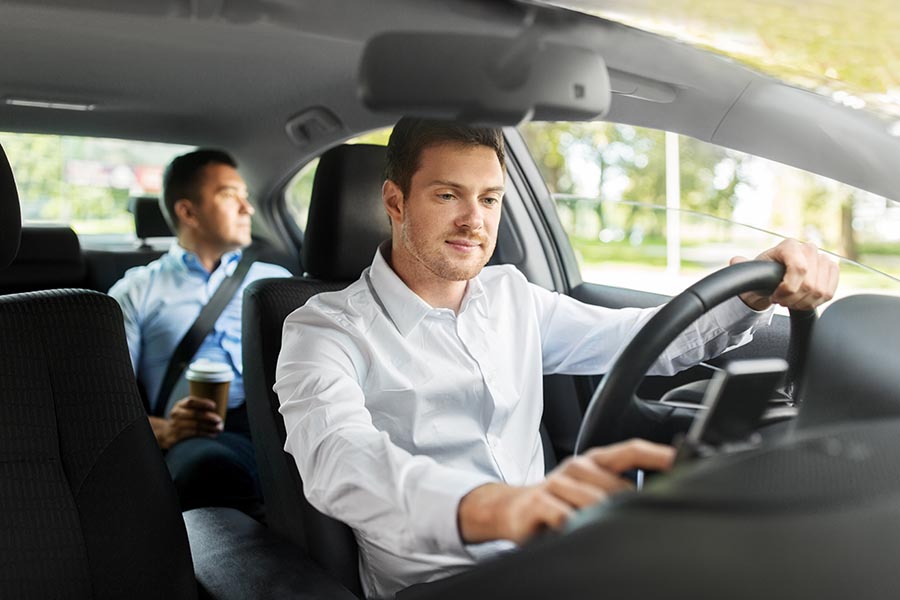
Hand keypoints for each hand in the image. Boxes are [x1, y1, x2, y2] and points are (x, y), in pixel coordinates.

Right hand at [148, 396, 222, 449]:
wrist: (167, 433)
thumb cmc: (183, 419)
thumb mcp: (186, 410)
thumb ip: (199, 407)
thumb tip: (222, 403)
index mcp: (180, 405)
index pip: (191, 401)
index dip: (203, 403)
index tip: (214, 405)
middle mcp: (176, 414)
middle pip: (194, 414)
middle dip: (209, 417)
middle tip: (219, 420)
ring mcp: (175, 426)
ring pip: (195, 426)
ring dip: (209, 427)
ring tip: (219, 428)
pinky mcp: (176, 436)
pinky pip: (193, 435)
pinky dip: (205, 434)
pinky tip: (213, 434)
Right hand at [458, 439, 674, 544]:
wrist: (514, 509)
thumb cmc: (559, 500)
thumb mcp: (591, 491)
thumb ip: (620, 489)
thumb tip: (660, 495)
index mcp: (595, 461)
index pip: (631, 451)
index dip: (659, 454)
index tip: (684, 460)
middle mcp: (578, 467)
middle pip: (618, 487)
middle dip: (625, 506)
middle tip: (619, 520)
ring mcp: (557, 482)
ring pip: (594, 503)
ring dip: (595, 519)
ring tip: (587, 526)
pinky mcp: (539, 501)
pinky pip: (567, 517)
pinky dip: (572, 527)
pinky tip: (568, 530)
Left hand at [731, 239, 838, 311]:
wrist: (777, 277)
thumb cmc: (764, 274)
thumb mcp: (752, 271)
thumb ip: (742, 267)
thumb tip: (735, 260)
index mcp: (789, 245)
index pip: (799, 268)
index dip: (788, 289)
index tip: (776, 297)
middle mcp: (808, 248)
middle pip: (810, 284)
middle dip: (793, 299)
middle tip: (781, 302)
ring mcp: (822, 258)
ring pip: (820, 291)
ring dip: (804, 303)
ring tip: (790, 303)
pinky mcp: (832, 270)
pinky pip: (829, 293)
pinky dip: (815, 303)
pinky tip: (802, 302)